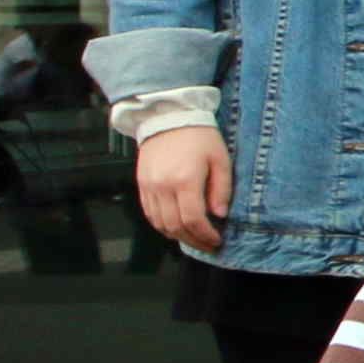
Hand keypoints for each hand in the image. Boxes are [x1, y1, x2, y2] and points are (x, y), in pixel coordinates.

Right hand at [135, 125, 229, 252]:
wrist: (168, 117)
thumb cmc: (199, 136)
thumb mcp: (220, 159)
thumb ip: (222, 189)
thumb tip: (220, 214)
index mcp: (185, 180)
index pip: (193, 219)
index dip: (205, 235)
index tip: (216, 240)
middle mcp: (163, 186)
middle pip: (175, 226)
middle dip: (193, 241)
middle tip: (208, 245)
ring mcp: (149, 186)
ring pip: (159, 223)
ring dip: (177, 236)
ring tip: (194, 238)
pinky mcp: (141, 184)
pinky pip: (149, 213)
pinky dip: (162, 225)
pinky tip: (176, 227)